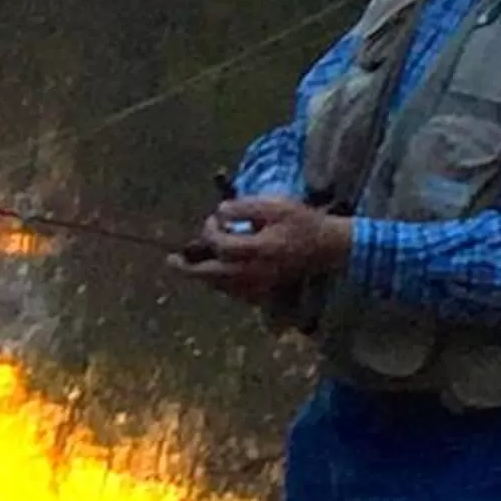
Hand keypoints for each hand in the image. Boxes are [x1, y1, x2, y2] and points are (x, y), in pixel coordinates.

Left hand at [200, 191, 353, 292]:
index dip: (210, 231)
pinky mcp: (265, 294)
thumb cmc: (303, 222)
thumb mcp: (275, 205)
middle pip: (213, 275)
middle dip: (189, 268)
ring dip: (203, 277)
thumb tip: (219, 213)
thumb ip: (244, 208)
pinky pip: (235, 294)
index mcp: (259, 249)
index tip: (213, 219)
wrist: (330, 248)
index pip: (221, 245)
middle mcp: (257, 273)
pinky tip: (215, 276)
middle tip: (171, 261)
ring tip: (188, 266)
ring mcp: (261, 287)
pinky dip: (221, 285)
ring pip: (222, 287)